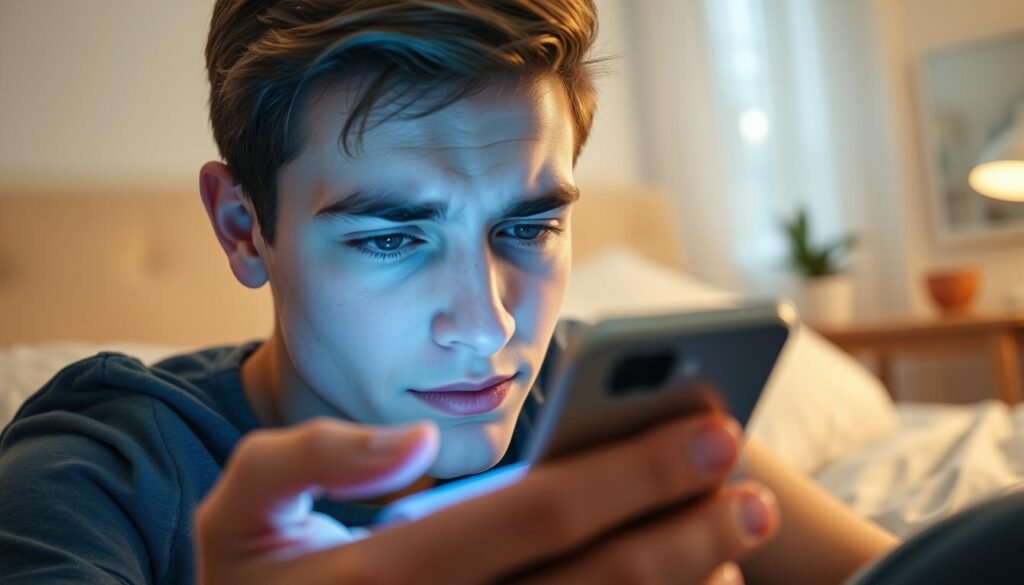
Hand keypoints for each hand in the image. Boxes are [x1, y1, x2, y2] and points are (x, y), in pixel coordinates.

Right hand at [195, 415, 778, 583]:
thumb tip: (415, 439)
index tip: (710, 431)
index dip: (631, 471)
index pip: (536, 513)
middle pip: (591, 579)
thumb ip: (307, 457)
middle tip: (758, 492)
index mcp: (385, 575)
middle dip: (686, 533)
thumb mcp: (240, 510)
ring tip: (740, 543)